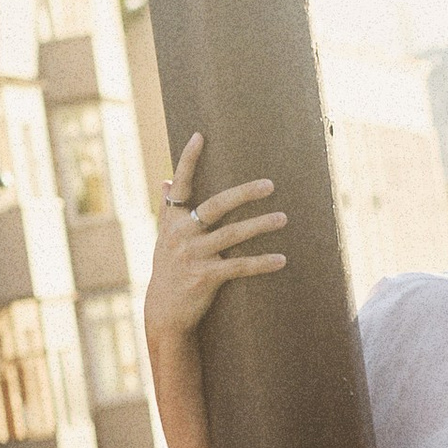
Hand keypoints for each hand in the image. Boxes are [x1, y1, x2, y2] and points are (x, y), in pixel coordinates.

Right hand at [144, 132, 285, 343]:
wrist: (165, 311)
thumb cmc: (169, 268)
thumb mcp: (163, 237)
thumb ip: (168, 209)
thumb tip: (165, 180)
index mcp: (171, 220)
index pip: (180, 185)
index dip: (188, 160)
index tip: (199, 136)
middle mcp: (180, 235)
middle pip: (215, 206)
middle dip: (244, 193)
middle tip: (270, 184)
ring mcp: (193, 256)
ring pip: (232, 235)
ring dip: (260, 225)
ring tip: (284, 218)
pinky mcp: (206, 278)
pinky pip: (239, 266)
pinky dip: (262, 263)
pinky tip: (282, 259)